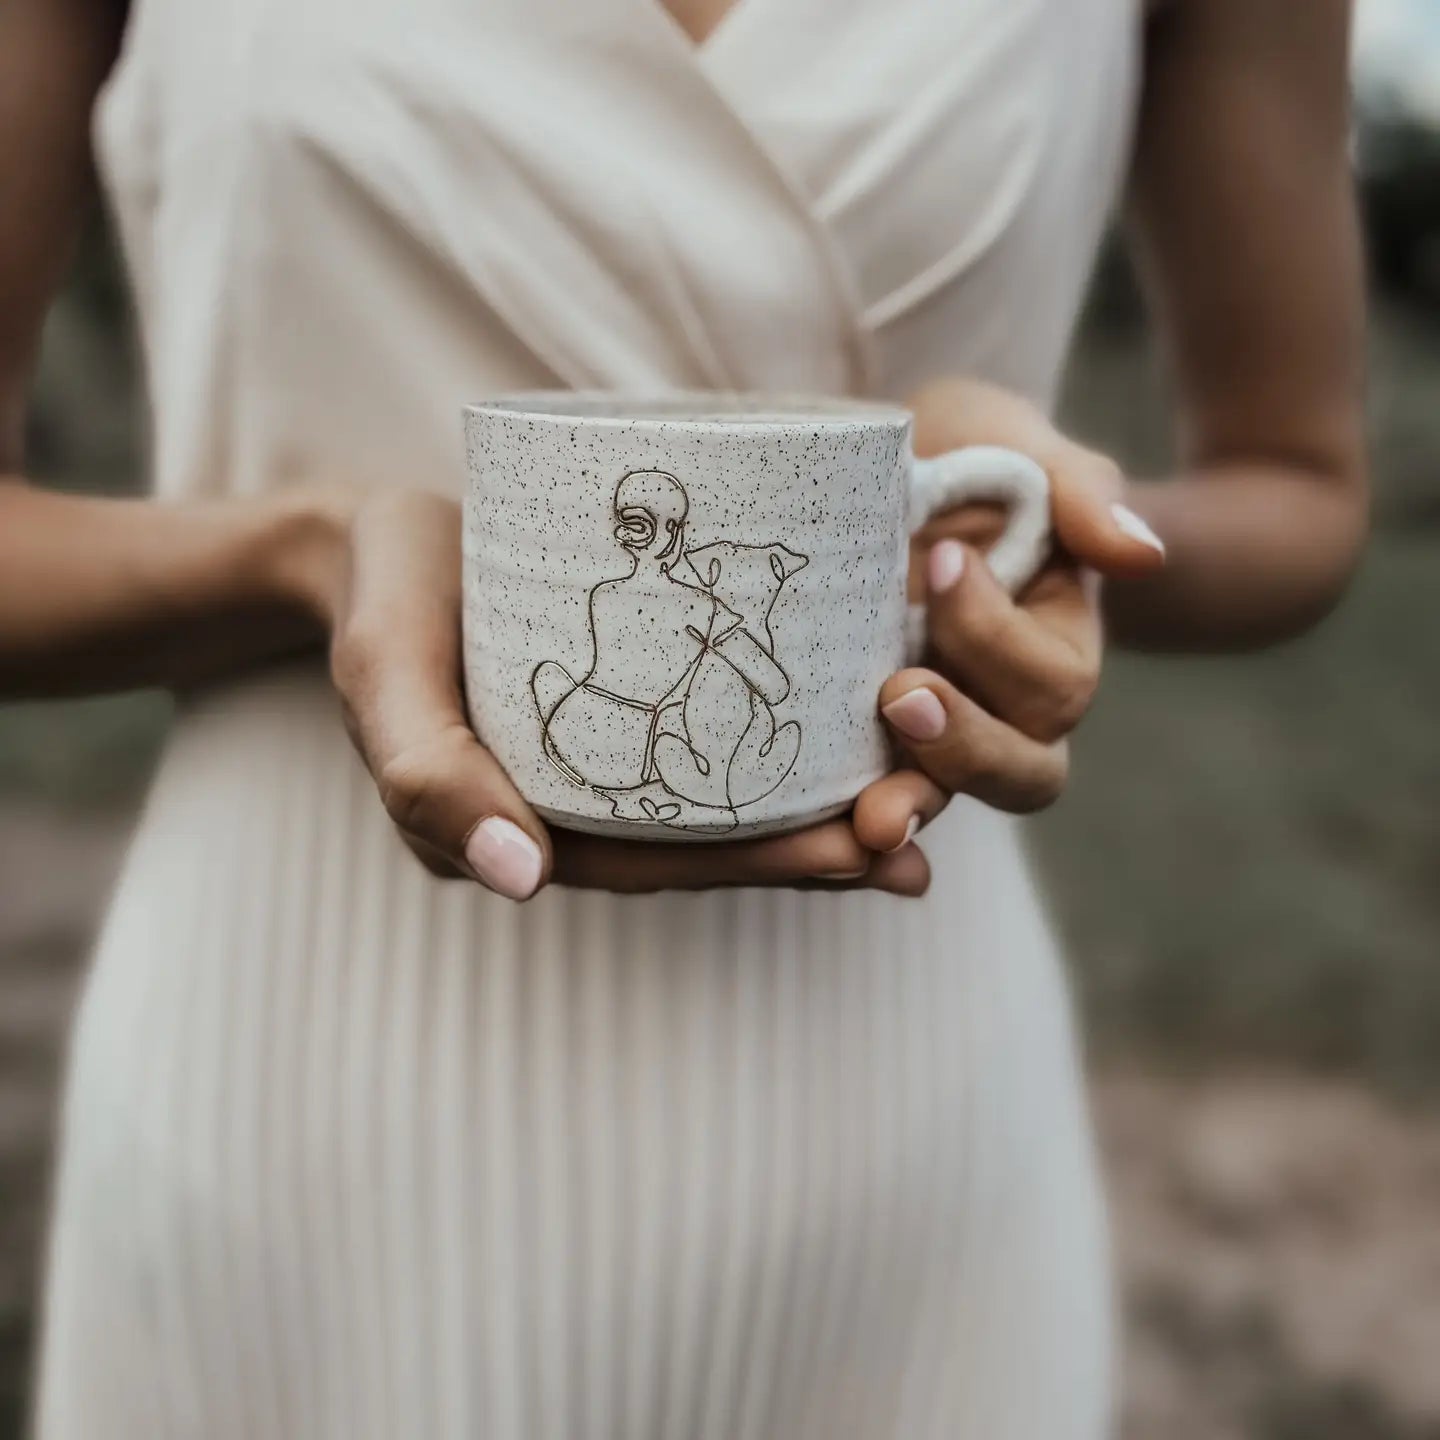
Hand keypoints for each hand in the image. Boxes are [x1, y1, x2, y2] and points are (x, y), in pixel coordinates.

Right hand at [301, 487, 929, 899]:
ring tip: (912, 808)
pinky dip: (772, 755)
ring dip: (806, 813)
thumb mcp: (385, 674)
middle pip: (697, 846)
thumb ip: (432, 773)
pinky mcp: (620, 711)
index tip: (853, 853)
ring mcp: (595, 765)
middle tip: (909, 841)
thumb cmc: (384, 597)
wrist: (382, 542)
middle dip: (804, 850)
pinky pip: (700, 746)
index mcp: (517, 832)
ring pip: (710, 806)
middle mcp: (565, 816)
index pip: (648, 864)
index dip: (751, 866)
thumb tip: (521, 880)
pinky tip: (850, 742)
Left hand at [851, 378, 1167, 851]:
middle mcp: (1002, 709)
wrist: (895, 479)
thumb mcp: (1022, 446)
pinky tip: (811, 837)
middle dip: (964, 744)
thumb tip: (1140, 555)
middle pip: (1018, 768)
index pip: (1050, 678)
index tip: (946, 560)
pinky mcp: (864, 742)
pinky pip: (863, 799)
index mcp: (1054, 648)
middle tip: (900, 695)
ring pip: (942, 798)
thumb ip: (1082, 491)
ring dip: (908, 806)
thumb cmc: (974, 456)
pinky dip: (842, 827)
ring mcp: (931, 732)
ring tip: (867, 816)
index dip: (1000, 634)